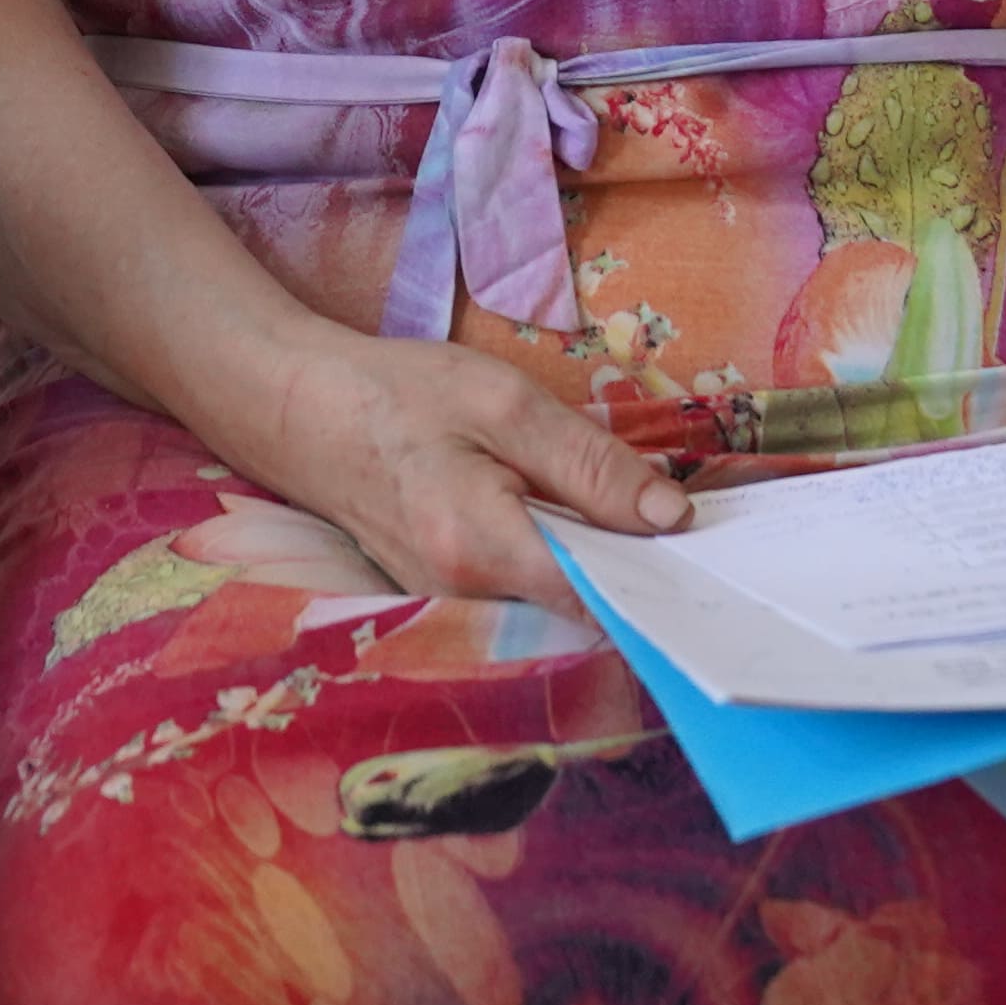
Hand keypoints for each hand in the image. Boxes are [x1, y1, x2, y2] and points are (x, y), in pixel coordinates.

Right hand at [229, 322, 691, 610]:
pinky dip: (555, 566)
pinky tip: (573, 527)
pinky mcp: (442, 595)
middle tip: (683, 532)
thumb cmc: (397, 395)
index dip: (657, 580)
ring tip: (637, 525)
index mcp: (483, 549)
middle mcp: (464, 598)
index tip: (707, 558)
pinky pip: (519, 594)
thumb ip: (590, 463)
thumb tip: (671, 517)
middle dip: (633, 575)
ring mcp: (448, 604)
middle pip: (580, 609)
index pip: (599, 599)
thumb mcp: (503, 404)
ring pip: (551, 604)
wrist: (298, 410)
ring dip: (596, 570)